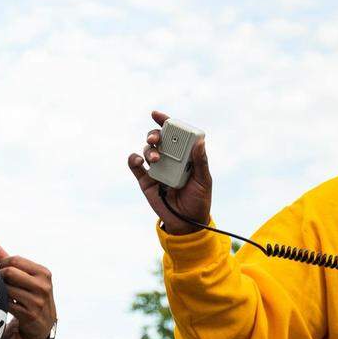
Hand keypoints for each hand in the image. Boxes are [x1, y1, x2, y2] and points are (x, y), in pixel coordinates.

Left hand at [0, 241, 55, 338]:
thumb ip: (6, 259)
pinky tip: (4, 304)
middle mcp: (42, 286)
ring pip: (6, 289)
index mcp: (43, 273)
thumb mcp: (23, 276)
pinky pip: (6, 304)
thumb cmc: (29, 295)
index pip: (14, 260)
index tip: (2, 271)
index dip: (2, 264)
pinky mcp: (29, 315)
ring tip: (1, 294)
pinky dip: (1, 303)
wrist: (43, 324)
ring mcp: (37, 301)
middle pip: (9, 273)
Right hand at [127, 109, 211, 234]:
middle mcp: (169, 159)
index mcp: (183, 155)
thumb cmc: (199, 200)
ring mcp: (156, 169)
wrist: (187, 223)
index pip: (174, 135)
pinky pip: (135, 166)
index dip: (165, 122)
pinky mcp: (146, 181)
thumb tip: (200, 141)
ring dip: (148, 150)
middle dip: (154, 134)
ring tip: (155, 158)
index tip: (156, 115)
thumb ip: (200, 161)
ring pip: (147, 150)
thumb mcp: (204, 180)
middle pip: (157, 139)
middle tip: (156, 138)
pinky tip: (137, 160)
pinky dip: (133, 159)